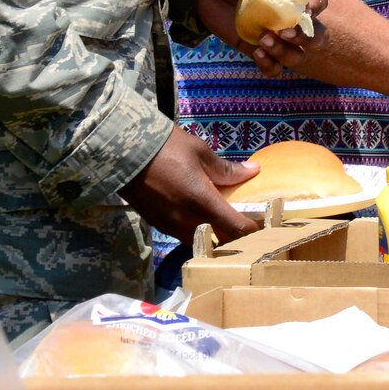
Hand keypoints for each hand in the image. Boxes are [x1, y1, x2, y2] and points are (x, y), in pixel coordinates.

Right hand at [119, 125, 259, 243]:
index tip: (263, 224)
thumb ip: (227, 169)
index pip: (235, 228)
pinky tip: (203, 220)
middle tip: (249, 225)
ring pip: (201, 242)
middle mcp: (186, 219)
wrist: (125, 153)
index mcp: (201, 200)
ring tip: (227, 224)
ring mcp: (170, 225)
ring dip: (216, 238)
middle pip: (220, 241)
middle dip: (237, 238)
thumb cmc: (167, 148)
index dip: (252, 230)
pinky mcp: (158, 225)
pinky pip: (184, 236)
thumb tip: (253, 171)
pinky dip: (198, 233)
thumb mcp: (200, 152)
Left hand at [196, 0, 323, 75]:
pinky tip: (256, 54)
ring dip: (286, 54)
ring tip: (262, 42)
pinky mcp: (258, 49)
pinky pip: (274, 68)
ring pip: (298, 55)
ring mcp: (275, 35)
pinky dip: (270, 66)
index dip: (316, 8)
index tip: (303, 12)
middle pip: (317, 34)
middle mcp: (289, 16)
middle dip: (306, 38)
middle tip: (283, 33)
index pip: (318, 0)